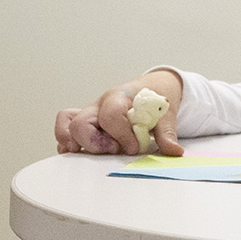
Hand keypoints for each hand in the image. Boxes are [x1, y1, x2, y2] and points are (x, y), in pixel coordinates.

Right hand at [54, 70, 184, 155]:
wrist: (154, 86)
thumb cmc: (156, 98)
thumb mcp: (166, 112)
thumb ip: (167, 132)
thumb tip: (174, 151)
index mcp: (120, 97)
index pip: (111, 115)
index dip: (121, 135)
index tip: (134, 147)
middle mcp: (100, 104)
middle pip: (81, 123)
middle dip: (96, 143)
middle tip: (115, 150)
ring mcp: (91, 112)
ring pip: (67, 123)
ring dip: (76, 142)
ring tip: (92, 153)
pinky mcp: (87, 121)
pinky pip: (65, 128)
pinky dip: (67, 142)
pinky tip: (78, 153)